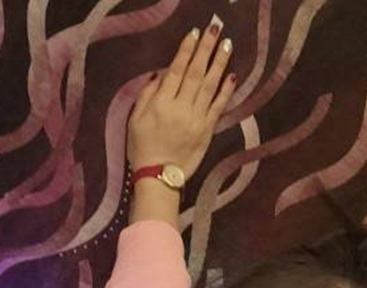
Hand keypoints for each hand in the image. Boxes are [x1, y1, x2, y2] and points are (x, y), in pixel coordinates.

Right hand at [127, 19, 235, 182]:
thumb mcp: (134, 121)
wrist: (158, 177)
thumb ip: (147, 95)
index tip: (194, 33)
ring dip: (219, 63)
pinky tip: (232, 75)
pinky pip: (218, 106)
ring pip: (210, 86)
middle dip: (206, 49)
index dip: (186, 50)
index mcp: (161, 104)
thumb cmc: (142, 148)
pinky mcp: (207, 131)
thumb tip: (160, 75)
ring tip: (227, 45)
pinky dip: (226, 91)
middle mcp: (181, 108)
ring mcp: (196, 119)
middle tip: (215, 30)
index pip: (176, 70)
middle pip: (196, 73)